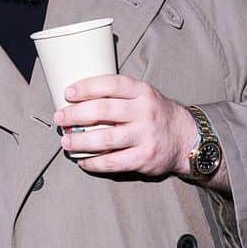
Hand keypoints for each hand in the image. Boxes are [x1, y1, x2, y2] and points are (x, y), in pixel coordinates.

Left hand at [53, 76, 195, 176]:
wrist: (186, 138)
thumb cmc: (156, 115)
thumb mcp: (144, 96)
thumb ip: (119, 96)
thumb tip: (79, 99)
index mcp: (142, 92)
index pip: (111, 84)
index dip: (86, 87)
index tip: (68, 93)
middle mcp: (144, 112)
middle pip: (103, 111)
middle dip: (75, 115)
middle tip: (60, 118)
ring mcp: (145, 136)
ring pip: (104, 138)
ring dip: (80, 141)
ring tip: (66, 141)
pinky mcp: (144, 157)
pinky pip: (112, 162)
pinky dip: (94, 162)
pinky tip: (83, 161)